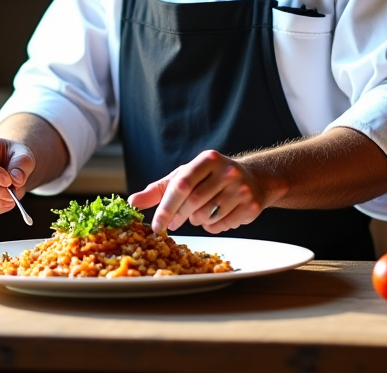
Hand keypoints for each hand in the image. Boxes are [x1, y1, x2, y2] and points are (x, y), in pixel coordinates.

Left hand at [127, 150, 267, 234]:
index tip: (156, 226)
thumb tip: (132, 202)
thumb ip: (159, 190)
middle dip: (180, 216)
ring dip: (197, 221)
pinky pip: (222, 226)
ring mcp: (241, 189)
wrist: (254, 179)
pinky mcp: (250, 206)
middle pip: (193, 203)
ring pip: (207, 216)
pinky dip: (213, 227)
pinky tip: (217, 216)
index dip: (166, 207)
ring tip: (200, 213)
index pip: (181, 185)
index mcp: (208, 159)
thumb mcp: (185, 176)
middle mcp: (227, 171)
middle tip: (174, 222)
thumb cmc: (211, 177)